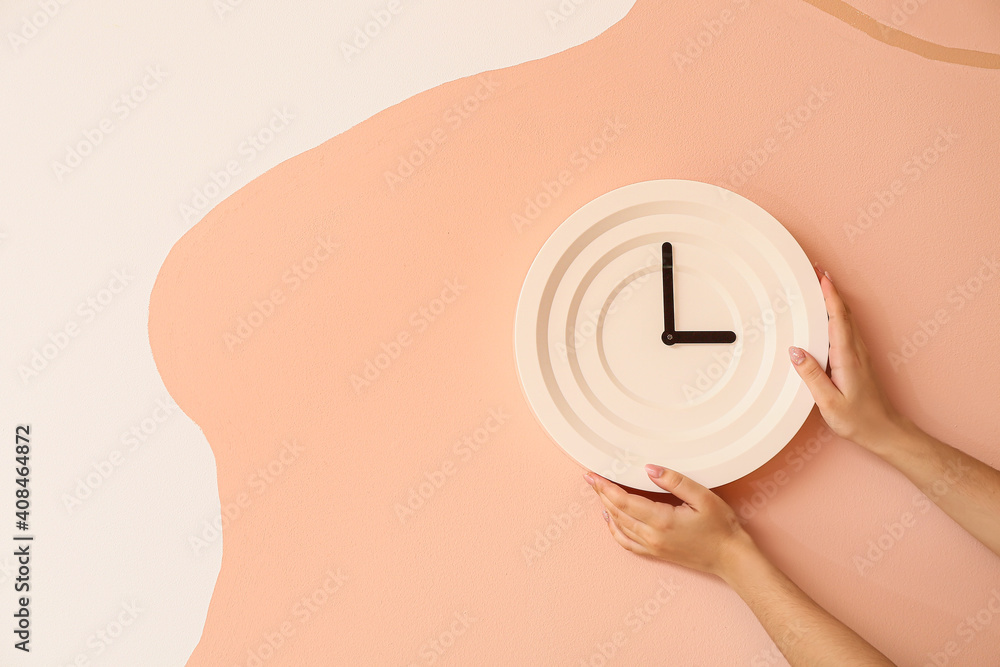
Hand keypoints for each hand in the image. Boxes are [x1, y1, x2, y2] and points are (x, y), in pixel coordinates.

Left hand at [583, 465, 755, 577]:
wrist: (731, 557)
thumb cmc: (721, 527)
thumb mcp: (702, 497)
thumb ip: (674, 481)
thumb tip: (650, 469)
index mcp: (661, 521)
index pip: (624, 501)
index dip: (605, 487)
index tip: (593, 475)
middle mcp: (652, 536)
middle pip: (616, 513)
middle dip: (601, 494)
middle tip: (590, 479)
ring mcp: (653, 547)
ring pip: (619, 526)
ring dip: (606, 508)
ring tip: (599, 492)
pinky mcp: (656, 553)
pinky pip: (627, 542)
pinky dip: (614, 529)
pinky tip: (610, 519)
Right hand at [788, 268, 905, 450]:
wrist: (884, 431)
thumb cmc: (858, 419)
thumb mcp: (828, 402)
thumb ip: (811, 375)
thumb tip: (795, 352)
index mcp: (847, 358)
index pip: (838, 319)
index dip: (830, 296)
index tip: (821, 277)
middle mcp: (855, 351)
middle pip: (843, 313)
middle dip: (831, 290)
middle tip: (817, 271)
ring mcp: (858, 355)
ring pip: (846, 320)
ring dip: (834, 300)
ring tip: (820, 286)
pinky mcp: (857, 360)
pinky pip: (846, 330)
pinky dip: (837, 315)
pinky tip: (829, 316)